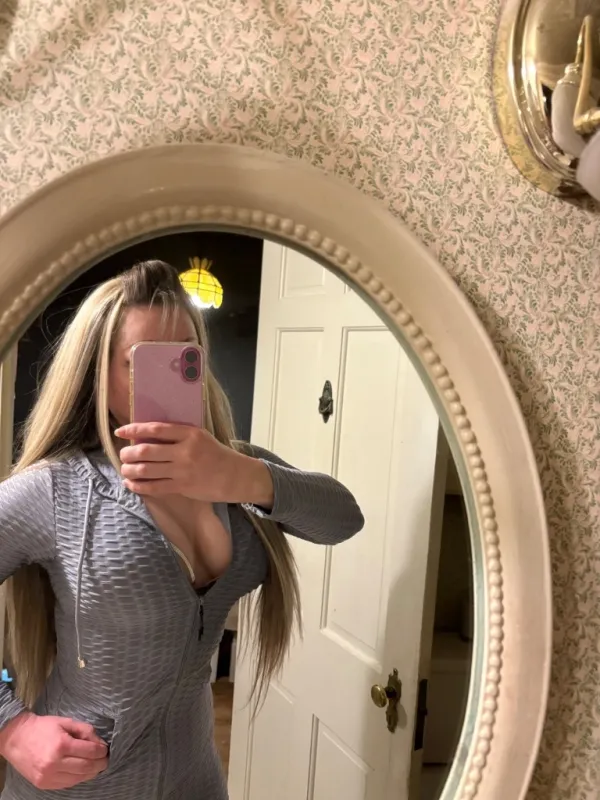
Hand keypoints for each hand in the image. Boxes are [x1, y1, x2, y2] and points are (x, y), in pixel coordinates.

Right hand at [0, 712, 108, 789]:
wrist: (17, 738)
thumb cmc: (42, 727)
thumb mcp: (66, 722)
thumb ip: (85, 731)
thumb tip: (100, 743)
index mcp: (61, 745)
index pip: (90, 752)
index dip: (102, 751)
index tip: (106, 749)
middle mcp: (55, 763)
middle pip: (86, 767)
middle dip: (100, 764)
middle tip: (105, 760)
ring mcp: (48, 776)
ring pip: (78, 779)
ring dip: (90, 773)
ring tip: (96, 766)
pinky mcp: (43, 784)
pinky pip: (67, 784)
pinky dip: (78, 778)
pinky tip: (82, 772)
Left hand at [115, 423, 273, 505]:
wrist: (235, 476)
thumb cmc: (215, 454)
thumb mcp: (200, 437)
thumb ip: (177, 436)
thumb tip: (146, 437)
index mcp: (189, 433)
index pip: (155, 429)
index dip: (134, 429)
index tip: (120, 431)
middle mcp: (185, 451)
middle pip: (146, 451)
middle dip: (128, 453)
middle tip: (123, 455)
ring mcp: (183, 470)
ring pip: (147, 470)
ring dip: (130, 470)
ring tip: (124, 470)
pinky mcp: (183, 487)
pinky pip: (154, 487)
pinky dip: (139, 486)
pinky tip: (131, 484)